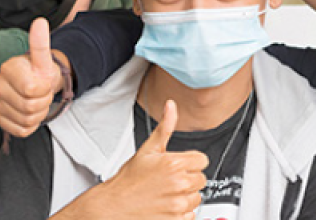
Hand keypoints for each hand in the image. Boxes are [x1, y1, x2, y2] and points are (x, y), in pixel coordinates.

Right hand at [0, 18, 65, 136]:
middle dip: (43, 102)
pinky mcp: (0, 119)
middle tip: (42, 93)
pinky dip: (31, 124)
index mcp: (8, 69)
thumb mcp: (43, 59)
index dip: (44, 89)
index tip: (43, 82)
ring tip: (36, 101)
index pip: (31, 90)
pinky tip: (30, 112)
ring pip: (26, 120)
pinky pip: (21, 130)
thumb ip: (40, 43)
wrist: (35, 83)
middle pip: (30, 107)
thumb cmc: (39, 72)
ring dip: (39, 114)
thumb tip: (40, 22)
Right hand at [57, 100, 208, 218]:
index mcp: (174, 164)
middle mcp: (179, 184)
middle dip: (188, 179)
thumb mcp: (147, 150)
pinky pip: (191, 215)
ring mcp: (178, 204)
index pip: (202, 160)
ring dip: (185, 196)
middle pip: (201, 179)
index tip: (178, 166)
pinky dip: (181, 213)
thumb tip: (171, 106)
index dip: (190, 162)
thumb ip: (165, 128)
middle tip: (169, 180)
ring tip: (166, 194)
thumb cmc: (129, 180)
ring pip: (197, 198)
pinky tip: (166, 206)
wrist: (113, 206)